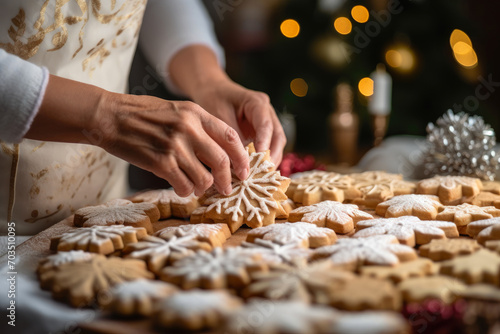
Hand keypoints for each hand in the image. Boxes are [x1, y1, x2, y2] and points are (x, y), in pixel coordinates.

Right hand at [97, 94, 249, 195]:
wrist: (109, 116)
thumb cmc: (142, 114)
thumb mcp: (176, 110)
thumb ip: (198, 127)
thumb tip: (219, 153)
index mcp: (195, 113)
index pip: (230, 136)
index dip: (241, 157)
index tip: (244, 170)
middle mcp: (189, 128)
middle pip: (222, 161)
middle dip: (227, 180)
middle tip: (227, 189)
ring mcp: (175, 146)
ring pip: (204, 178)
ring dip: (204, 188)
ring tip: (197, 187)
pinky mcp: (160, 162)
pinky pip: (184, 185)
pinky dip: (186, 191)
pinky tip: (181, 188)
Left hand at [191, 77, 286, 165]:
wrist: (212, 90)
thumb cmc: (214, 99)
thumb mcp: (218, 116)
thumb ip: (230, 138)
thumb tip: (238, 163)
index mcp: (257, 102)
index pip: (265, 124)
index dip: (264, 143)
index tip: (260, 159)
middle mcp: (267, 112)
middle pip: (277, 136)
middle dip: (272, 156)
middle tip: (263, 173)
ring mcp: (268, 122)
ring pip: (276, 143)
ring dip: (270, 160)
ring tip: (261, 176)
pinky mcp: (263, 132)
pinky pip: (269, 146)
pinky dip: (264, 159)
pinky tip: (257, 172)